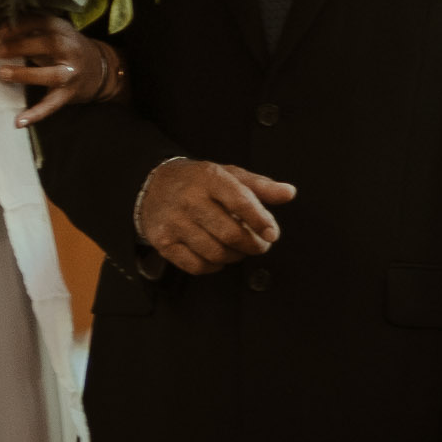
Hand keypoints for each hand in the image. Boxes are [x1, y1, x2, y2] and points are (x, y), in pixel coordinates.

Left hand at [0, 18, 114, 126]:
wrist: (100, 69)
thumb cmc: (67, 48)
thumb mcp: (56, 32)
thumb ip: (33, 31)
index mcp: (64, 30)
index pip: (43, 22)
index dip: (20, 26)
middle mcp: (71, 50)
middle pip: (49, 45)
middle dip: (21, 46)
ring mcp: (71, 74)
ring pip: (51, 75)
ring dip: (25, 74)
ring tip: (2, 73)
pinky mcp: (68, 95)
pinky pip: (51, 105)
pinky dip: (35, 115)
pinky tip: (18, 122)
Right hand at [137, 159, 295, 273]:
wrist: (153, 185)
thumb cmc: (197, 182)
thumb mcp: (229, 175)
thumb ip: (260, 186)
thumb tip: (288, 193)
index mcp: (209, 179)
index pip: (240, 201)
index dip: (260, 221)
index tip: (272, 233)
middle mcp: (190, 200)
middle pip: (230, 234)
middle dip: (252, 245)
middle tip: (259, 244)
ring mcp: (174, 223)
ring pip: (215, 253)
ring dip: (235, 257)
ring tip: (238, 249)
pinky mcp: (164, 242)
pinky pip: (197, 265)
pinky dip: (213, 266)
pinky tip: (217, 256)